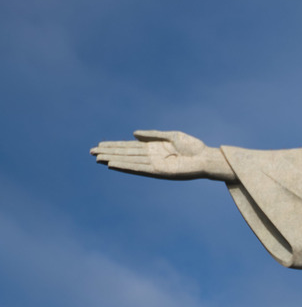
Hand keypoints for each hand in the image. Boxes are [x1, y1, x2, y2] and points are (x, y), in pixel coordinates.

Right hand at [91, 130, 234, 180]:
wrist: (205, 158)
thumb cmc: (192, 147)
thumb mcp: (171, 136)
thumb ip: (152, 135)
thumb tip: (133, 134)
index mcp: (153, 148)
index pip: (129, 147)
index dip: (114, 146)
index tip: (100, 145)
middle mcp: (151, 157)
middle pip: (125, 154)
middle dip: (109, 153)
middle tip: (91, 152)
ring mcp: (153, 165)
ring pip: (129, 161)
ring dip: (113, 160)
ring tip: (98, 158)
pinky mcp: (158, 172)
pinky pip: (139, 169)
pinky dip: (126, 167)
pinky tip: (114, 164)